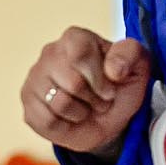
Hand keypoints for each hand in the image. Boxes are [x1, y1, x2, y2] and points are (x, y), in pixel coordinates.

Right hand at [22, 28, 150, 155]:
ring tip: (85, 108)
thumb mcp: (137, 67)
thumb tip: (113, 69)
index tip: (110, 89)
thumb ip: (130, 54)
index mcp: (75, 38)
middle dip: (94, 98)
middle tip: (99, 100)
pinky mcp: (29, 107)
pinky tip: (70, 119)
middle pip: (72, 82)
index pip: (80, 54)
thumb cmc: (119, 89)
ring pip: (60, 103)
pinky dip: (67, 126)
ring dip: (81, 113)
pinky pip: (48, 121)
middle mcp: (49, 54)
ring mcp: (34, 80)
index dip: (99, 78)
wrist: (108, 121)